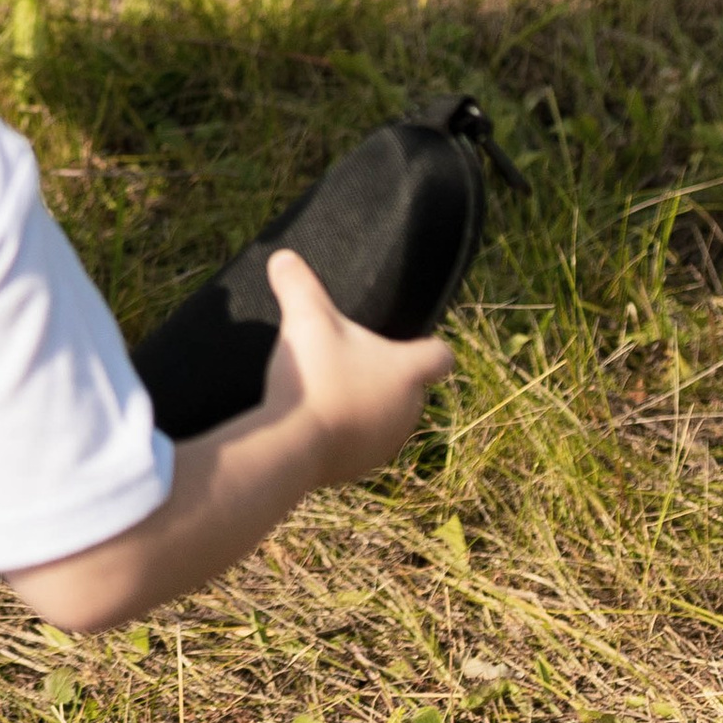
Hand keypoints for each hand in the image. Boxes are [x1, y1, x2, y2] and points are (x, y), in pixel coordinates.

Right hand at [260, 248, 453, 485]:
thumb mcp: (305, 318)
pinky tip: (316, 418)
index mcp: (407, 373)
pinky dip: (346, 430)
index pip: (440, 356)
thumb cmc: (316, 376)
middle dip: (384, 373)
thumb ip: (298, 284)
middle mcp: (409, 410)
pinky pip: (361, 441)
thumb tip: (282, 256)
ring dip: (365, 403)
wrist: (297, 446)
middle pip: (408, 386)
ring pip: (385, 415)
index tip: (413, 339)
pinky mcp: (362, 467)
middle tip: (346, 356)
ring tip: (328, 387)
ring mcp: (387, 442)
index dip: (429, 346)